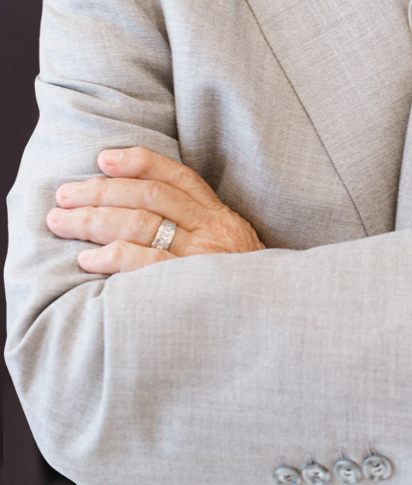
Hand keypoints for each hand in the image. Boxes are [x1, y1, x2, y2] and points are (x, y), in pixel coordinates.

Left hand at [47, 147, 265, 273]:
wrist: (277, 325)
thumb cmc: (240, 289)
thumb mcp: (230, 250)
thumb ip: (198, 230)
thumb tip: (141, 212)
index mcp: (220, 217)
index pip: (177, 177)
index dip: (139, 163)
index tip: (104, 159)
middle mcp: (212, 231)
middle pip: (150, 196)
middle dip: (101, 191)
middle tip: (65, 195)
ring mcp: (201, 258)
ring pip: (141, 223)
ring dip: (94, 219)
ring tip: (61, 222)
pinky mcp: (189, 286)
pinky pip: (144, 263)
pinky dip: (111, 257)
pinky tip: (86, 259)